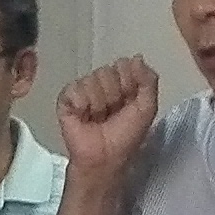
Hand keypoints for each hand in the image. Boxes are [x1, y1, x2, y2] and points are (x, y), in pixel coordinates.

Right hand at [53, 57, 163, 177]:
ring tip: (98, 118)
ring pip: (91, 80)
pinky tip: (83, 117)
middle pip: (107, 71)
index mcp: (121, 82)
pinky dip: (82, 105)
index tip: (128, 101)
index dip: (128, 82)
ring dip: (98, 104)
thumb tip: (137, 57)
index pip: (124, 64)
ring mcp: (83, 90)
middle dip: (113, 95)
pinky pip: (74, 89)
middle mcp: (102, 83)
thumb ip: (148, 80)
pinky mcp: (66, 100)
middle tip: (112, 113)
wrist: (104, 157)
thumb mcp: (147, 107)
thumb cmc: (126, 136)